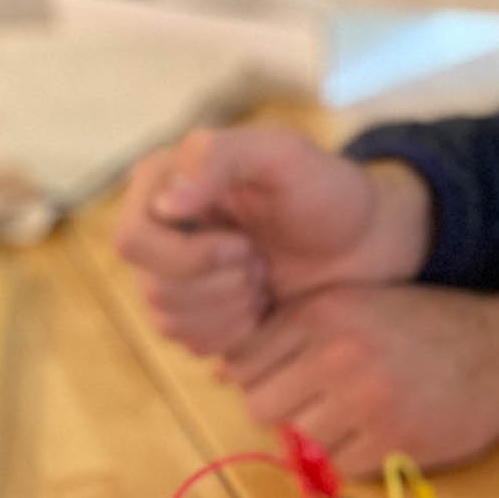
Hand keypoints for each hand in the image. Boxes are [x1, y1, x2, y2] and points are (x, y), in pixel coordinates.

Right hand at [114, 125, 429, 356]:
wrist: (365, 242)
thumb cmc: (327, 190)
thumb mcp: (283, 154)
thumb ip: (220, 157)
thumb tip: (164, 204)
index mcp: (160, 180)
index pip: (134, 240)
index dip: (192, 257)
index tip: (249, 246)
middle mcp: (155, 227)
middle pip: (152, 287)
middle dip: (221, 284)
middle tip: (262, 263)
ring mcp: (170, 273)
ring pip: (168, 320)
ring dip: (231, 307)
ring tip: (265, 280)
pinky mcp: (194, 313)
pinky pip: (189, 343)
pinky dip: (234, 332)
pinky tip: (264, 306)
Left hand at [218, 281, 498, 477]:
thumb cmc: (434, 326)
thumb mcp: (363, 304)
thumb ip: (300, 329)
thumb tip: (227, 375)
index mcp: (325, 311)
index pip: (245, 362)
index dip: (263, 376)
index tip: (291, 379)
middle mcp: (338, 352)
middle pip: (260, 406)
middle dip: (284, 411)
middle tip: (321, 405)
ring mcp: (365, 400)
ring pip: (298, 441)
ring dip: (320, 439)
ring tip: (357, 419)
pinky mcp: (393, 442)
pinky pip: (340, 468)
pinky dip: (356, 459)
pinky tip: (385, 433)